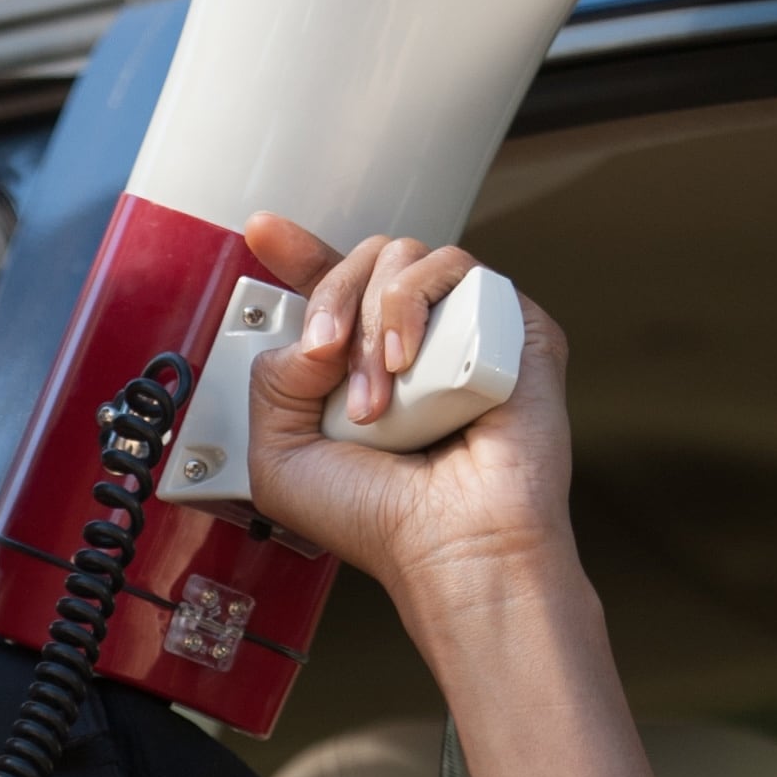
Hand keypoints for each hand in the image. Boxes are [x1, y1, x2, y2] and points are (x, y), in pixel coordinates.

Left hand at [237, 214, 576, 604]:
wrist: (446, 544)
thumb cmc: (375, 518)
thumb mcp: (279, 455)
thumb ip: (272, 378)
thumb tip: (316, 333)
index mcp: (357, 367)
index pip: (330, 288)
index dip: (297, 251)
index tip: (263, 231)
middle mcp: (410, 342)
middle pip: (362, 262)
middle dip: (332, 306)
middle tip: (329, 366)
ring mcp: (462, 331)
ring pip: (405, 260)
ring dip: (373, 323)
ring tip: (379, 397)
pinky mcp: (512, 326)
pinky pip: (458, 271)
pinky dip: (415, 308)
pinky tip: (410, 368)